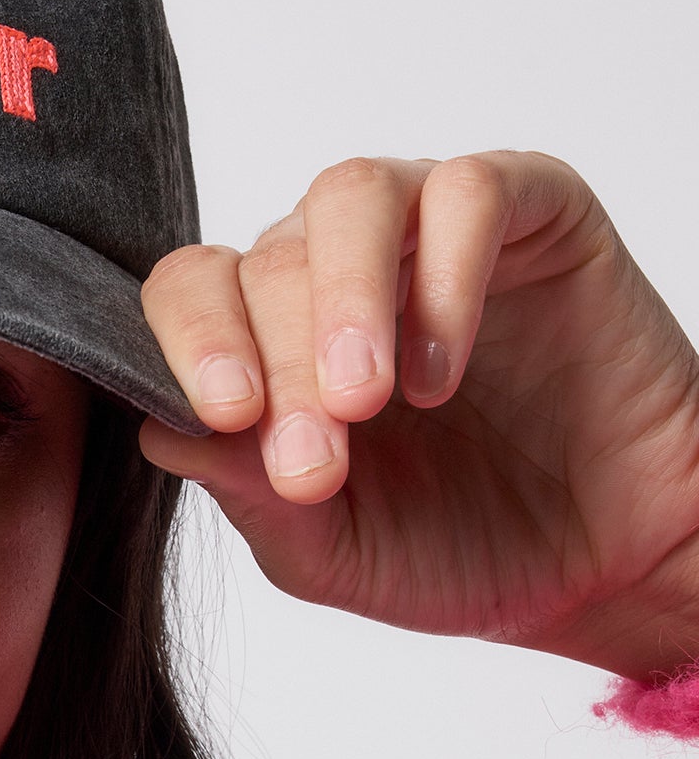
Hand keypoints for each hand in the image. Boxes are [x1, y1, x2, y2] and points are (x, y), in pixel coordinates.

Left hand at [138, 153, 698, 681]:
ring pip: (350, 196)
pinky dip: (445, 279)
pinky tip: (441, 374)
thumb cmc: (454, 548)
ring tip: (366, 400)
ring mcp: (429, 232)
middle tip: (316, 457)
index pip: (193, 292)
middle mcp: (337, 270)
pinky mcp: (532, 211)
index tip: (225, 417)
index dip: (189, 344)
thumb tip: (159, 430)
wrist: (599, 565)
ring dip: (343, 297)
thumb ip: (246, 493)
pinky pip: (469, 192)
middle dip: (281, 361)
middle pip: (267, 257)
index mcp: (271, 338)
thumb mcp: (329, 550)